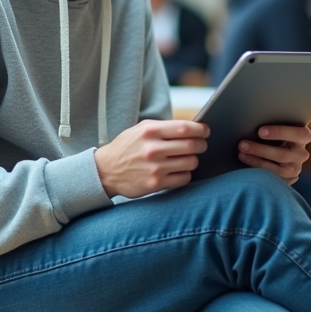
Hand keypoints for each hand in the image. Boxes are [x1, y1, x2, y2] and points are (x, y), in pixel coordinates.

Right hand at [93, 119, 209, 197]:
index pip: (185, 128)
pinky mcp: (155, 184)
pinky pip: (183, 178)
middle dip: (201, 145)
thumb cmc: (127, 147)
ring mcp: (155, 168)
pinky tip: (179, 170)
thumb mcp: (141, 129)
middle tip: (201, 145)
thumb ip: (164, 127)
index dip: (201, 130)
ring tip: (188, 158)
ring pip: (191, 163)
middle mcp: (153, 149)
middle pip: (192, 146)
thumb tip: (193, 127)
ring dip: (194, 160)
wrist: (105, 171)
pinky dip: (186, 174)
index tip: (206, 131)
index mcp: (150, 131)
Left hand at [239, 124, 310, 184]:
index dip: (278, 132)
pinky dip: (257, 171)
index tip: (260, 131)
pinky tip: (246, 164)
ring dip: (256, 161)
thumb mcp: (282, 124)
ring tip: (241, 153)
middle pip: (282, 154)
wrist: (284, 146)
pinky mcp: (288, 180)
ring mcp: (296, 169)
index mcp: (305, 136)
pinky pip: (272, 179)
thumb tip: (253, 121)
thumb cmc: (279, 131)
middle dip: (260, 149)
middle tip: (242, 144)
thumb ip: (275, 122)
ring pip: (277, 169)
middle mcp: (302, 154)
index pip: (297, 134)